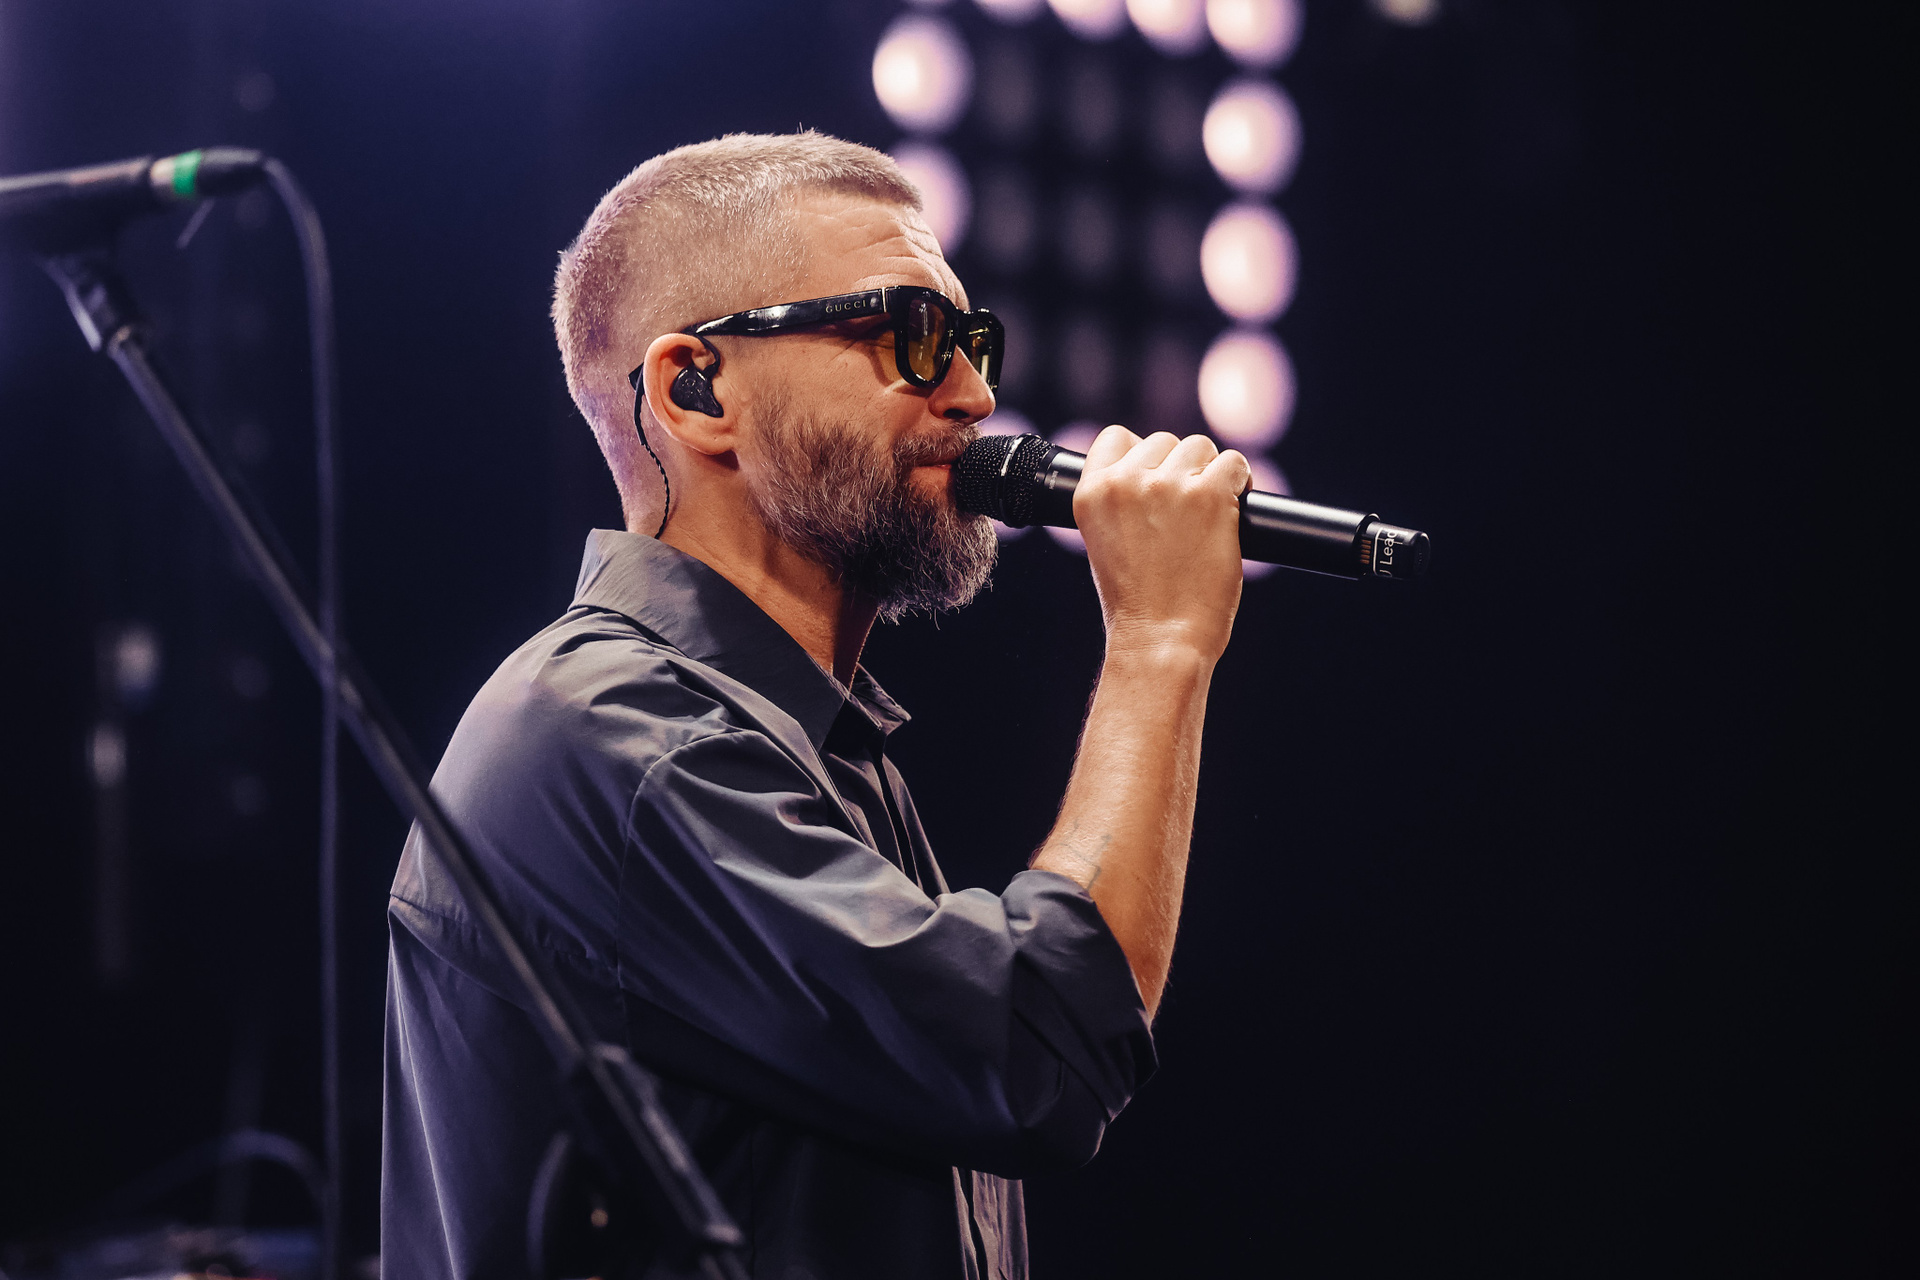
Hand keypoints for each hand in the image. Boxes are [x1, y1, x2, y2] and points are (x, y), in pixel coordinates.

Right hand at [1073, 427, 1251, 665]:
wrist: (1160, 637)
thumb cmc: (1137, 602)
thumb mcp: (1106, 541)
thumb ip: (1121, 501)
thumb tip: (1155, 469)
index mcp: (1092, 493)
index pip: (1116, 439)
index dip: (1141, 454)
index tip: (1156, 477)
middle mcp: (1126, 482)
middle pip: (1164, 441)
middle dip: (1179, 468)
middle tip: (1186, 509)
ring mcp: (1168, 486)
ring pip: (1201, 447)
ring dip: (1210, 473)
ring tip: (1209, 512)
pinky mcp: (1209, 495)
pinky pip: (1235, 464)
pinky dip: (1240, 482)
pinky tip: (1233, 508)